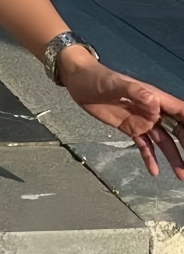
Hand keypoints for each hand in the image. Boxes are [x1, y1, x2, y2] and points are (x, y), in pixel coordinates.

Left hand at [61, 57, 183, 179]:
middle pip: (177, 130)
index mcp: (155, 98)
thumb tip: (156, 108)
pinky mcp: (130, 129)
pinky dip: (150, 158)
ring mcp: (142, 121)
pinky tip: (155, 172)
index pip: (181, 112)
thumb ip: (136, 93)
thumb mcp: (116, 84)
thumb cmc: (99, 78)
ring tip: (181, 175)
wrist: (80, 82)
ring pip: (163, 141)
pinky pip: (144, 145)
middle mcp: (154, 111)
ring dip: (173, 157)